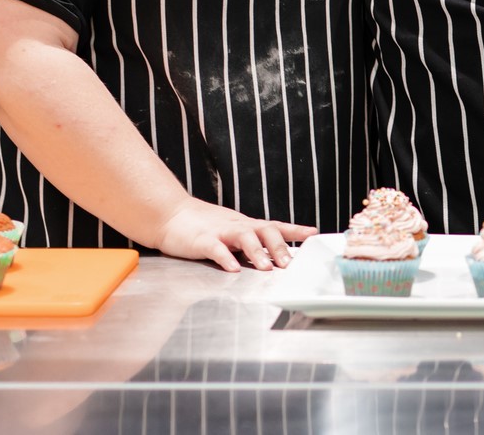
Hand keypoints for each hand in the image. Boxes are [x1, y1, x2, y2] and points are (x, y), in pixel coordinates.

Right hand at [156, 197, 316, 272]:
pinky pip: (215, 248)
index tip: (313, 234)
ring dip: (256, 252)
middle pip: (264, 230)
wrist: (171, 214)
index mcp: (246, 225)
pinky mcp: (201, 241)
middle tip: (289, 264)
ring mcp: (219, 232)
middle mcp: (237, 226)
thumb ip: (251, 243)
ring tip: (266, 268)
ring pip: (243, 237)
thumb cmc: (204, 226)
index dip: (294, 230)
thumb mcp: (232, 231)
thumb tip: (275, 257)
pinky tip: (232, 269)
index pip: (275, 226)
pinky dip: (225, 258)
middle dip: (278, 246)